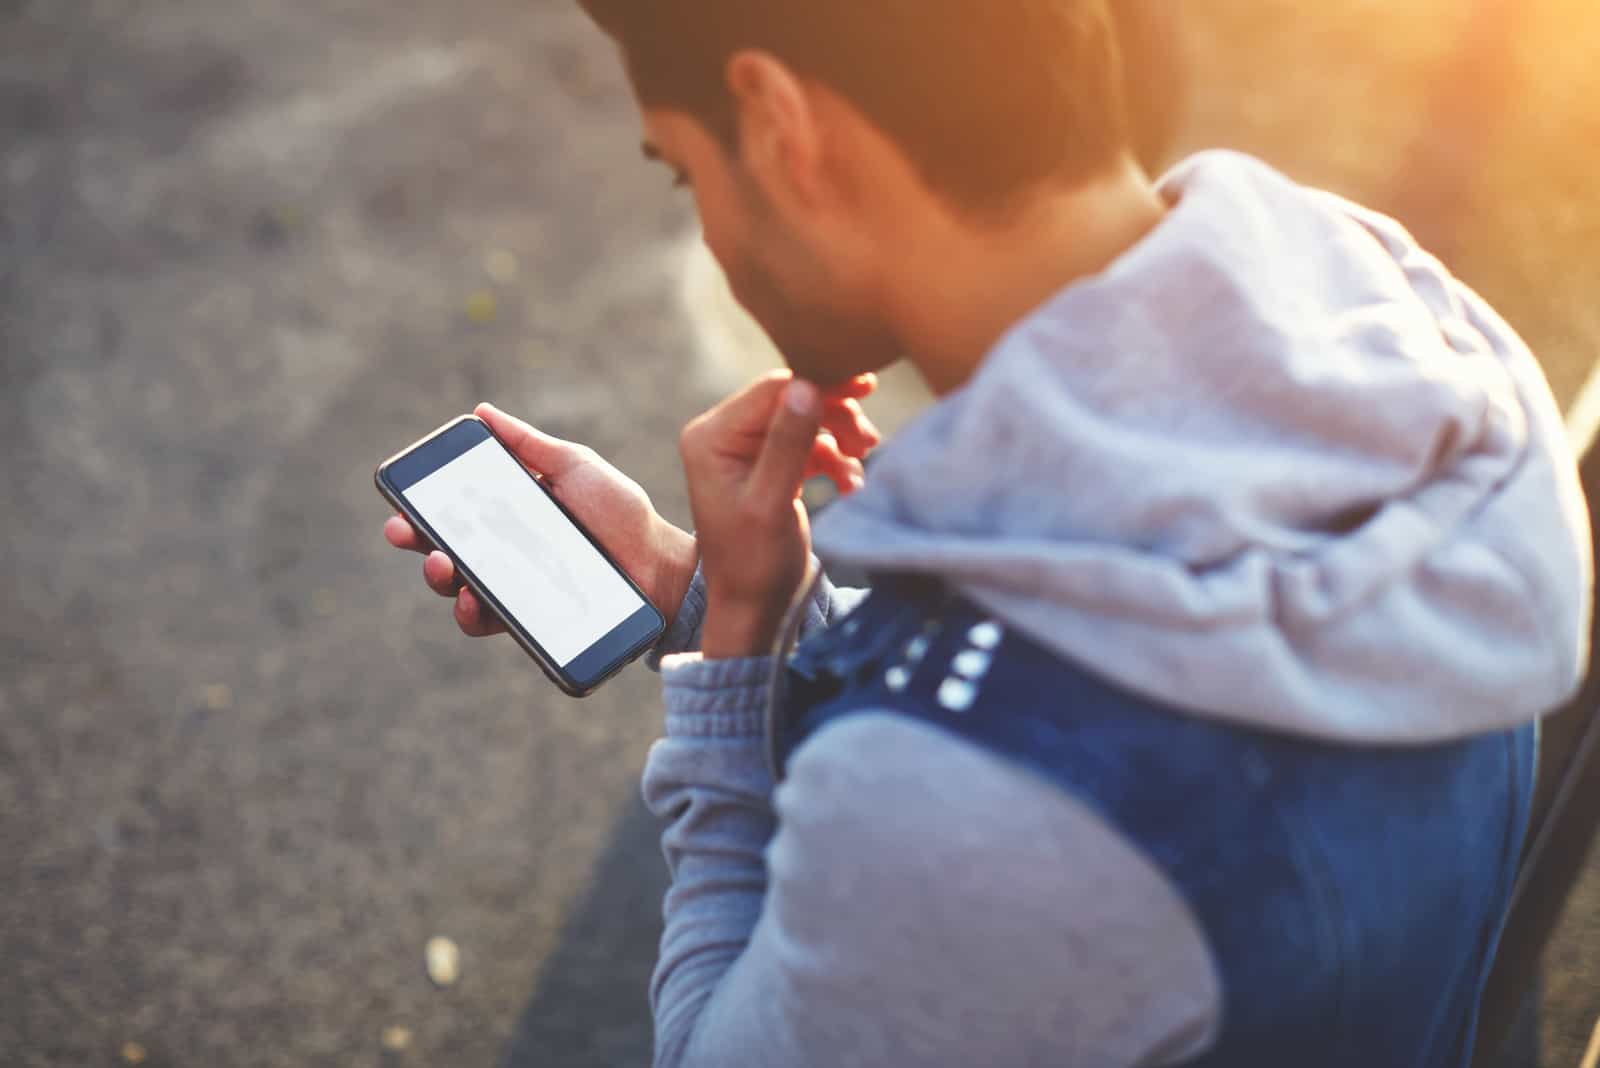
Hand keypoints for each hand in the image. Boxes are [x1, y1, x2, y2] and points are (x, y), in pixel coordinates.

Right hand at [383, 402, 698, 637]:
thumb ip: (530, 444)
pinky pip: (488, 622)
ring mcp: (514, 587)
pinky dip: (472, 614)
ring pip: (458, 589)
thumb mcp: (574, 467)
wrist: (658, 564)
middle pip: (444, 548)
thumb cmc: (620, 512)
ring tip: (444, 567)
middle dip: (416, 542)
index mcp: (509, 514)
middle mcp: (504, 551)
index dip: (420, 509)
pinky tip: (472, 601)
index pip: (453, 511)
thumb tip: (481, 413)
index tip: (400, 503)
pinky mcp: (529, 619)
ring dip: (439, 579)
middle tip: (405, 534)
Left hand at [679, 371, 880, 658]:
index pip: (772, 390)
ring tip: (863, 460)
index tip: (865, 386)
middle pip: (791, 399)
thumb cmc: (754, 563)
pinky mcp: (769, 465)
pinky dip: (835, 459)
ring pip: (806, 420)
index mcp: (711, 437)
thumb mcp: (770, 503)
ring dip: (840, 437)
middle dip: (835, 415)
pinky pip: (809, 445)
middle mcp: (724, 436)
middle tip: (869, 439)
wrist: (753, 607)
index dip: (820, 383)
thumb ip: (787, 444)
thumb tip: (807, 387)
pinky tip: (850, 483)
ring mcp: (747, 450)